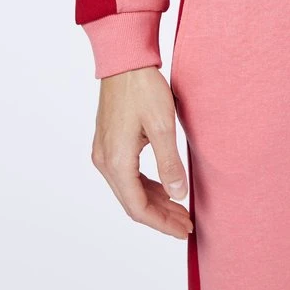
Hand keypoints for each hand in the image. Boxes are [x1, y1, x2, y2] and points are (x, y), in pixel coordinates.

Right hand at [91, 66, 192, 238]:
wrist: (124, 61)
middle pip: (132, 202)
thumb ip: (170, 163)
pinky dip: (146, 186)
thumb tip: (178, 195)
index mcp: (116, 161)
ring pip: (129, 190)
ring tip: (179, 209)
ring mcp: (104, 152)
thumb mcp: (162, 125)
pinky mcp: (108, 143)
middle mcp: (105, 161)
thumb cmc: (143, 88)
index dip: (161, 223)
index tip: (183, 229)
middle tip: (186, 224)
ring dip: (154, 202)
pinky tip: (164, 187)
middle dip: (160, 216)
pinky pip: (127, 176)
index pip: (138, 207)